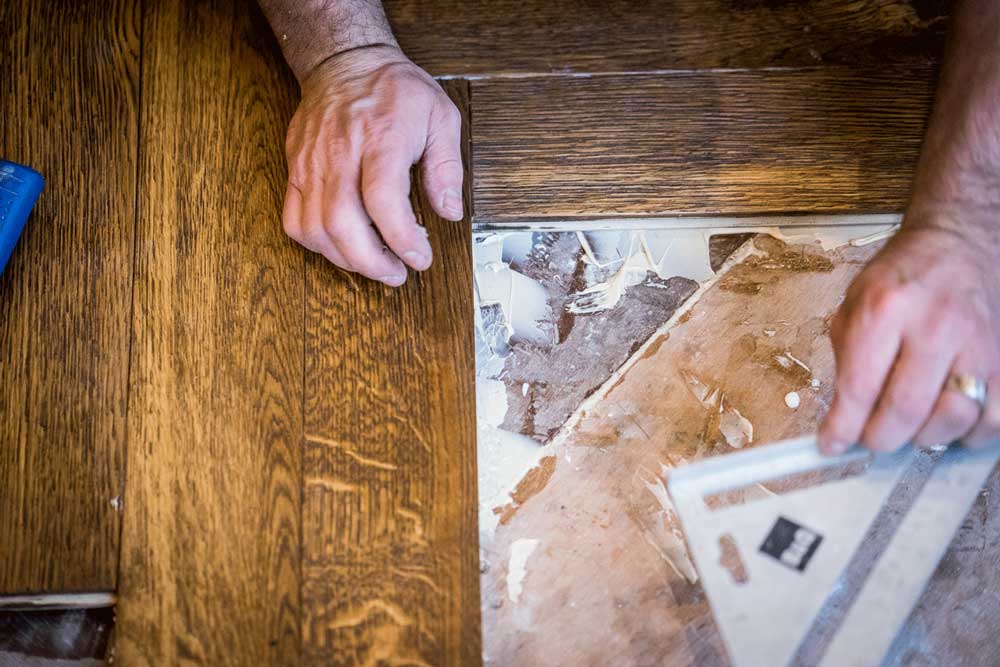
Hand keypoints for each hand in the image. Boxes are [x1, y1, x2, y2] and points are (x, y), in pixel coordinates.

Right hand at [281, 45, 463, 284]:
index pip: (383, 200)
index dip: (402, 239)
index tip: (420, 258)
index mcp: (380, 137)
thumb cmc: (395, 90)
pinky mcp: (295, 170)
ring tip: (375, 264)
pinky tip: (342, 247)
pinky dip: (317, 245)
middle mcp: (340, 152)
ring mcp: (311, 163)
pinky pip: (294, 220)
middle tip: (398, 273)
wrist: (345, 62)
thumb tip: (450, 211)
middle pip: (342, 223)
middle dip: (372, 262)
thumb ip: (447, 167)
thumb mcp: (440, 116)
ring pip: (315, 228)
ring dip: (346, 259)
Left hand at [819, 222, 999, 453]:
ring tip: (907, 427)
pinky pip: (994, 418)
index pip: (860, 387)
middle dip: (880, 438)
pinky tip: (946, 422)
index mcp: (886, 310)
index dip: (843, 427)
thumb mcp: (855, 302)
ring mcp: (977, 344)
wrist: (960, 243)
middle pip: (906, 410)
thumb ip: (846, 358)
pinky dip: (967, 433)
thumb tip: (841, 414)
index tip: (832, 445)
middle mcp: (935, 327)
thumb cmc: (903, 275)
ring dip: (924, 438)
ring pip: (953, 419)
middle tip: (870, 439)